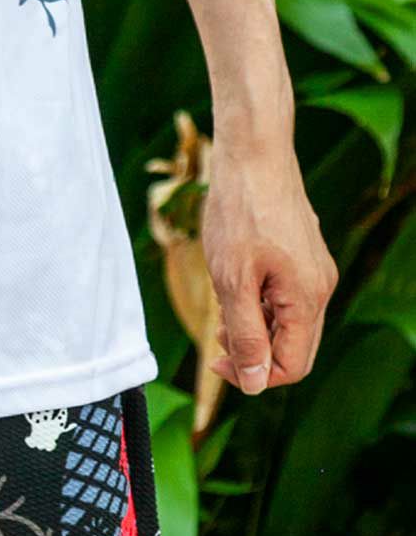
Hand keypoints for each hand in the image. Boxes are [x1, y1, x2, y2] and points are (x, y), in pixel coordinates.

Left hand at [200, 136, 337, 394]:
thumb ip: (246, 333)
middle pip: (292, 346)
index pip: (291, 366)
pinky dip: (259, 297)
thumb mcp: (232, 279)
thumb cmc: (240, 210)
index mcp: (307, 299)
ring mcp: (314, 268)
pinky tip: (235, 274)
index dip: (253, 373)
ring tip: (223, 293)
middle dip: (252, 347)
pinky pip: (285, 294)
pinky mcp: (303, 253)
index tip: (216, 358)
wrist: (254, 152)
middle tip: (217, 329)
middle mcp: (320, 287)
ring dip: (254, 321)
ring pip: (287, 319)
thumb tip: (254, 383)